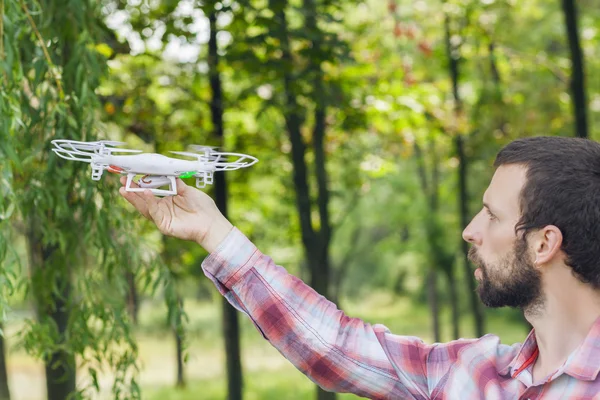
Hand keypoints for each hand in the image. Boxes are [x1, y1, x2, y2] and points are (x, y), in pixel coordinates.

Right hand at [118, 176, 232, 252]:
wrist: (212, 222)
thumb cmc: (203, 208)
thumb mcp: (187, 190)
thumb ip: (175, 183)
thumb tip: (165, 171)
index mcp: (167, 201)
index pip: (150, 192)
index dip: (140, 185)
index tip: (131, 175)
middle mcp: (162, 210)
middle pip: (143, 200)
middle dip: (132, 191)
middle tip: (122, 181)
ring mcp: (162, 218)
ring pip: (145, 207)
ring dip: (135, 197)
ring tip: (126, 188)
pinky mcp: (165, 225)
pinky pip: (155, 212)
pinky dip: (150, 203)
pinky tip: (146, 193)